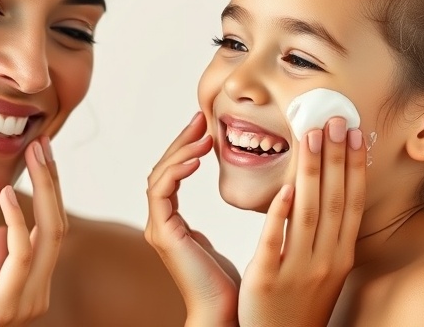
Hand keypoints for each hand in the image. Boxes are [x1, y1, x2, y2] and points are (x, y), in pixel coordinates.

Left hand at [0, 136, 66, 325]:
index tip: (39, 152)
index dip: (49, 188)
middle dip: (52, 179)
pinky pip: (22, 255)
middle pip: (58, 223)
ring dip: (45, 188)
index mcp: (32, 283)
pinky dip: (19, 221)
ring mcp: (27, 299)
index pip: (50, 226)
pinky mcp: (7, 305)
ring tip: (34, 152)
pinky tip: (5, 194)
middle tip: (41, 141)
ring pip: (50, 232)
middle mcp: (37, 290)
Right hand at [145, 113, 240, 326]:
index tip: (208, 126)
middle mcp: (162, 223)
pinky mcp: (163, 235)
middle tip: (201, 117)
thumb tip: (265, 186)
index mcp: (176, 223)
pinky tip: (195, 159)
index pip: (174, 172)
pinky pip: (161, 193)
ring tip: (201, 133)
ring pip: (159, 175)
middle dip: (182, 141)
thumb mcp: (239, 234)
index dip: (188, 147)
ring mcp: (159, 229)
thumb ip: (237, 213)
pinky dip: (175, 171)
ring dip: (179, 150)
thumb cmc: (241, 284)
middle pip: (163, 168)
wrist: (231, 317)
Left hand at [238, 118, 365, 326]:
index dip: (354, 166)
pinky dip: (281, 213)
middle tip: (334, 120)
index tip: (354, 133)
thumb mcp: (324, 269)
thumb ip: (327, 234)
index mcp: (340, 256)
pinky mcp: (267, 279)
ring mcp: (298, 270)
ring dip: (312, 171)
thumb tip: (329, 192)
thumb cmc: (300, 303)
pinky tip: (285, 188)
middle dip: (336, 157)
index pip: (353, 202)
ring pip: (308, 212)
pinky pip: (275, 239)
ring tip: (310, 137)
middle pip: (335, 200)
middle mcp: (325, 261)